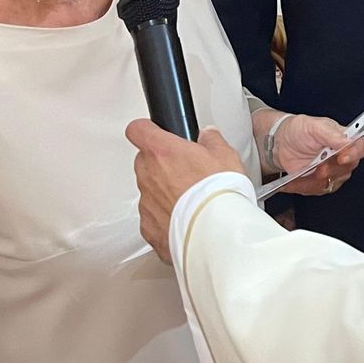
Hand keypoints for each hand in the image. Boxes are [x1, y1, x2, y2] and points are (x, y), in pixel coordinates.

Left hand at [127, 122, 248, 263]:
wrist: (214, 232)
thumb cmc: (217, 194)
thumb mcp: (225, 155)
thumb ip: (212, 140)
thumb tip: (208, 135)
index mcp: (162, 152)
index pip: (138, 130)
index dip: (146, 130)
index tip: (154, 132)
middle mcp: (147, 175)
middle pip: (144, 161)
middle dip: (161, 164)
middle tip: (185, 170)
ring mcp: (145, 203)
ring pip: (149, 190)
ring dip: (164, 192)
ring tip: (191, 199)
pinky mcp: (148, 228)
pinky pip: (153, 217)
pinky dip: (165, 217)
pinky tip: (186, 218)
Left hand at [263, 111, 363, 196]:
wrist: (280, 143)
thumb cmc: (298, 131)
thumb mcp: (313, 126)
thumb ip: (331, 134)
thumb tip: (348, 140)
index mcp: (343, 138)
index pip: (360, 147)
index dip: (355, 154)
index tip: (342, 158)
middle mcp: (340, 155)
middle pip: (347, 169)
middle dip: (331, 170)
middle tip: (318, 167)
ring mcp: (331, 170)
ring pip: (332, 183)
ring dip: (314, 180)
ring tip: (300, 173)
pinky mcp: (320, 182)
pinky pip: (317, 190)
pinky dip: (303, 186)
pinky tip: (294, 180)